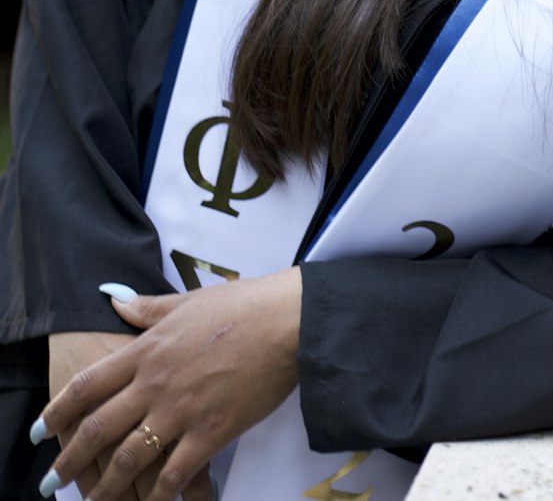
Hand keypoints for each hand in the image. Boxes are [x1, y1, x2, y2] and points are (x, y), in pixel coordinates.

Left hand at [38, 269, 301, 500]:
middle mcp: (155, 382)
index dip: (57, 410)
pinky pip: (174, 473)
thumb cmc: (240, 305)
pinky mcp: (210, 432)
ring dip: (106, 487)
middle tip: (51, 483)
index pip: (88, 385)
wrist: (284, 321)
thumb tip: (115, 301)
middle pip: (98, 428)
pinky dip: (159, 494)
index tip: (39, 430)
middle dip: (70, 460)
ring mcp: (181, 410)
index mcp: (147, 349)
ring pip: (130, 457)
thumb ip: (148, 308)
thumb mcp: (188, 300)